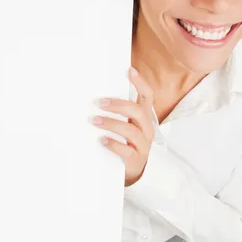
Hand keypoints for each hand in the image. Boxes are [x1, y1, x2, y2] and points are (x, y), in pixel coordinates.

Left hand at [92, 66, 154, 185]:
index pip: (148, 96)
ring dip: (111, 123)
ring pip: (131, 130)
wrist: (132, 171)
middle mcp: (147, 129)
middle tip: (99, 103)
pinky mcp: (136, 159)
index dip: (140, 83)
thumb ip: (117, 112)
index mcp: (144, 117)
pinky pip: (127, 150)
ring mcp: (143, 145)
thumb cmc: (126, 142)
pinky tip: (102, 140)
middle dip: (118, 105)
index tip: (129, 70)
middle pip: (138, 112)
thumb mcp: (125, 125)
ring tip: (94, 121)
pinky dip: (113, 144)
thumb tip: (94, 96)